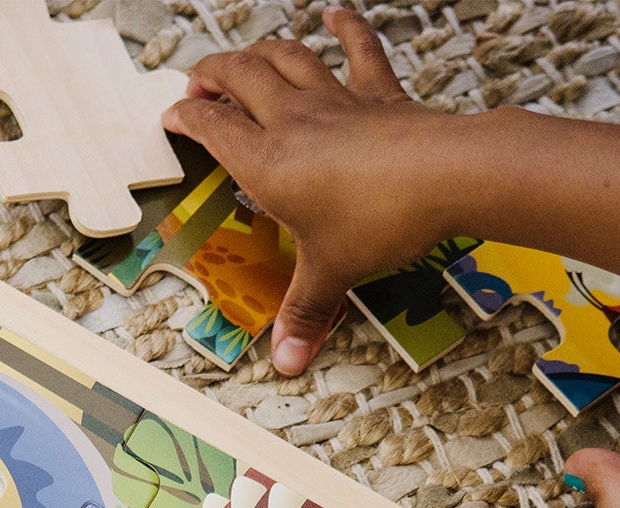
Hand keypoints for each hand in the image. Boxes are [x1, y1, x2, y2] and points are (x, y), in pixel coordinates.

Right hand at [162, 8, 455, 372]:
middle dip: (211, 74)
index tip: (173, 118)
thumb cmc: (382, 217)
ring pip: (285, 56)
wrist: (446, 175)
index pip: (213, 127)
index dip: (187, 119)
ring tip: (245, 56)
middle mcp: (295, 120)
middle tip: (197, 82)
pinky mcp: (377, 93)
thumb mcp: (332, 273)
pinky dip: (345, 27)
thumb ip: (305, 313)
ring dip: (259, 51)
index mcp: (269, 161)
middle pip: (240, 76)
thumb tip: (286, 361)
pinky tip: (335, 13)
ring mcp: (337, 100)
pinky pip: (358, 49)